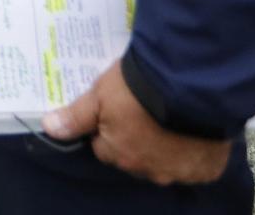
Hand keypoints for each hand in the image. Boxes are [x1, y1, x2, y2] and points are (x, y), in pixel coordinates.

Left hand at [42, 61, 231, 186]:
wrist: (190, 82)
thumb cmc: (138, 87)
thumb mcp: (100, 95)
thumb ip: (76, 116)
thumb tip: (49, 128)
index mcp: (119, 155)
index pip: (104, 147)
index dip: (109, 127)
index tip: (119, 107)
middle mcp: (149, 171)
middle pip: (134, 157)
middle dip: (136, 138)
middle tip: (144, 108)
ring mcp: (179, 172)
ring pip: (165, 162)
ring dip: (166, 145)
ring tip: (171, 114)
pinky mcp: (206, 168)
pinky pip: (195, 164)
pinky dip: (193, 149)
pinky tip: (192, 127)